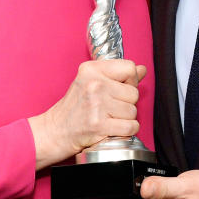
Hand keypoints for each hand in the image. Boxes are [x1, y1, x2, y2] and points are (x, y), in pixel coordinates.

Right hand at [29, 59, 144, 168]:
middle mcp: (94, 85)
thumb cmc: (74, 107)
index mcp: (92, 69)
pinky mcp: (99, 125)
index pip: (129, 67)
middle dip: (126, 103)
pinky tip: (114, 128)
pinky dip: (127, 130)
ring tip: (108, 118)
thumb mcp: (91, 81)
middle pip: (134, 92)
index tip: (120, 88)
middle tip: (109, 107)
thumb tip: (143, 69)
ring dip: (125, 118)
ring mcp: (97, 105)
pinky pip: (131, 126)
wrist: (55, 131)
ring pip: (133, 111)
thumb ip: (118, 75)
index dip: (130, 80)